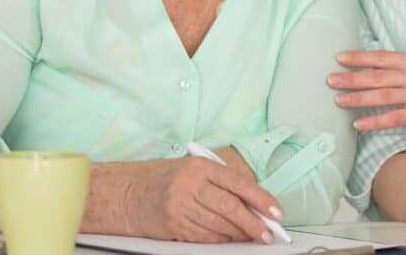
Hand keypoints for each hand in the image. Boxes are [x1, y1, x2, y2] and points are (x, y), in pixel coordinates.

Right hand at [128, 157, 282, 243]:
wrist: (129, 194)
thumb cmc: (168, 180)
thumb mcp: (194, 169)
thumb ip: (223, 181)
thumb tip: (256, 203)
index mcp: (200, 166)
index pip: (238, 183)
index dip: (260, 199)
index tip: (276, 212)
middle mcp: (189, 185)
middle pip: (230, 207)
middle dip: (253, 223)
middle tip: (267, 233)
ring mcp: (180, 207)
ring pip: (219, 225)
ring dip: (240, 234)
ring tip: (253, 237)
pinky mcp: (174, 226)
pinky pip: (206, 236)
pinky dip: (222, 239)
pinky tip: (230, 239)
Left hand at [329, 50, 405, 137]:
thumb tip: (385, 70)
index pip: (383, 57)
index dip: (360, 57)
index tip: (339, 58)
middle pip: (378, 75)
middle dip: (351, 77)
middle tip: (329, 80)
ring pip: (382, 95)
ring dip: (358, 98)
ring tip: (338, 100)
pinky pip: (394, 117)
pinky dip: (375, 121)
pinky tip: (359, 125)